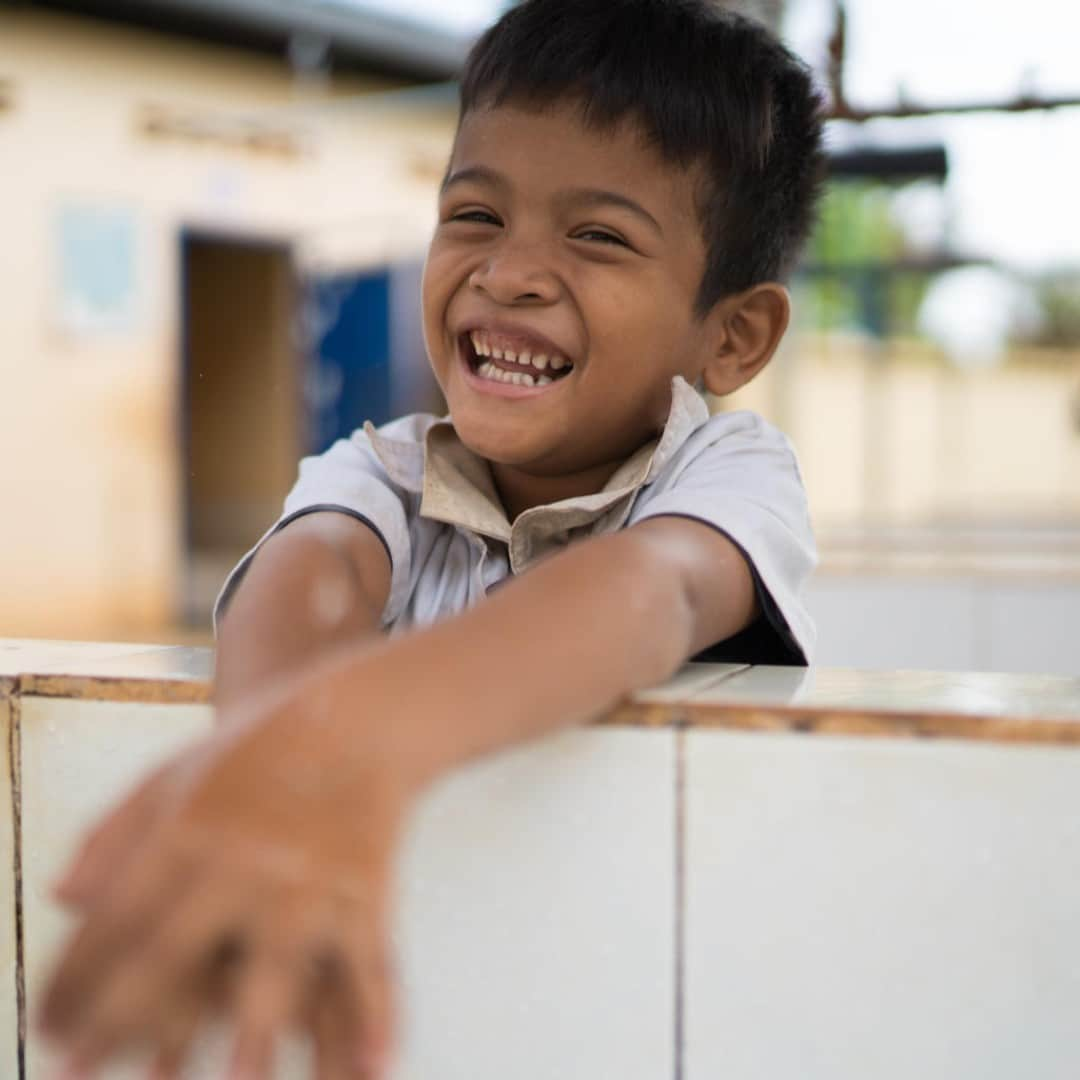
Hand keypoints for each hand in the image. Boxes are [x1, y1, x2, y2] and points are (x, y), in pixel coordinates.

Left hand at [39, 672, 412, 1078]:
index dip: (74, 979)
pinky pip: (371, 965)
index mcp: (191, 827)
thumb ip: (115, 829)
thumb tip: (59, 898)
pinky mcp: (366, 891)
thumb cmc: (261, 744)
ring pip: (277, 971)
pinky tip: (374, 1069)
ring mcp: (310, 880)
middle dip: (122, 1021)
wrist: (362, 713)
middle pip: (174, 952)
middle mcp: (246, 859)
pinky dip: (377, 1019)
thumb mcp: (176, 769)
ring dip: (253, 1037)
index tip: (48, 1029)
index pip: (116, 916)